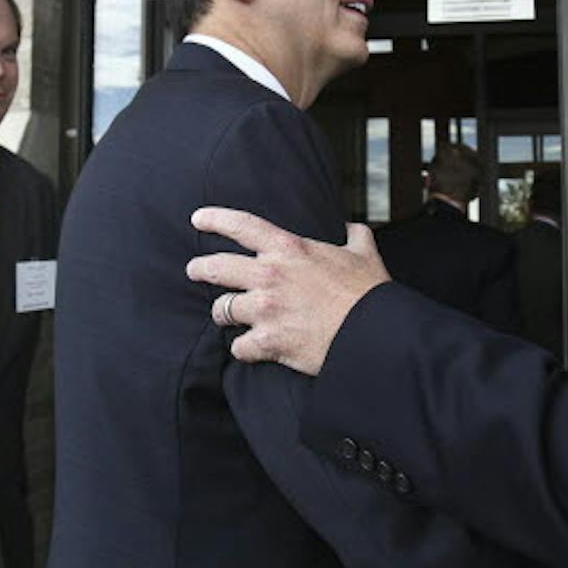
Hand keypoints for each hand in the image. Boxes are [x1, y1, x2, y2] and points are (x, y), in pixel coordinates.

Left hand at [187, 207, 389, 375]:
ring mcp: (265, 309)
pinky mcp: (268, 341)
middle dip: (199, 269)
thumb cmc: (369, 293)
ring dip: (223, 313)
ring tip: (227, 316)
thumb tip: (353, 228)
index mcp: (289, 248)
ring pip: (221, 309)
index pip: (241, 226)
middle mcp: (269, 275)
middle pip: (216, 267)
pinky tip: (249, 348)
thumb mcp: (364, 253)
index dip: (215, 219)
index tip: (198, 218)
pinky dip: (244, 349)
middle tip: (194, 270)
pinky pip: (238, 347)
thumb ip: (354, 236)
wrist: (373, 332)